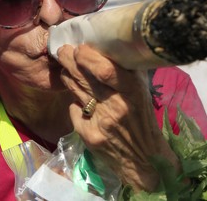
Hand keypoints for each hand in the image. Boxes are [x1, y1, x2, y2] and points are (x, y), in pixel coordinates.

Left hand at [56, 44, 177, 191]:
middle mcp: (115, 106)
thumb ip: (126, 72)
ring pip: (75, 90)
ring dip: (67, 75)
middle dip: (69, 60)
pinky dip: (74, 100)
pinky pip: (74, 108)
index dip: (87, 56)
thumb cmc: (143, 119)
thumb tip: (106, 47)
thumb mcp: (142, 92)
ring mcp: (99, 121)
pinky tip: (77, 96)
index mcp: (132, 92)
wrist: (142, 159)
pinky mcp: (87, 134)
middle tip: (63, 50)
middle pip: (84, 77)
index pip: (105, 70)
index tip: (79, 47)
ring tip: (66, 66)